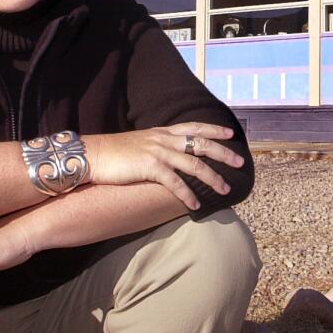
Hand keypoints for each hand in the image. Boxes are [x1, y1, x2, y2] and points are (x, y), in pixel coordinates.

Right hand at [86, 123, 243, 209]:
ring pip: (194, 164)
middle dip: (223, 153)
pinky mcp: (150, 167)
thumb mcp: (139, 144)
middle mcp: (163, 139)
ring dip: (212, 178)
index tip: (230, 133)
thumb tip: (169, 156)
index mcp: (162, 132)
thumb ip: (156, 146)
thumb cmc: (113, 153)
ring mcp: (158, 152)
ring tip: (225, 189)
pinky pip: (175, 183)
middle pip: (201, 144)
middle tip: (239, 162)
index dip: (214, 129)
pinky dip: (187, 194)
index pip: (194, 127)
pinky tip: (196, 205)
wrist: (93, 155)